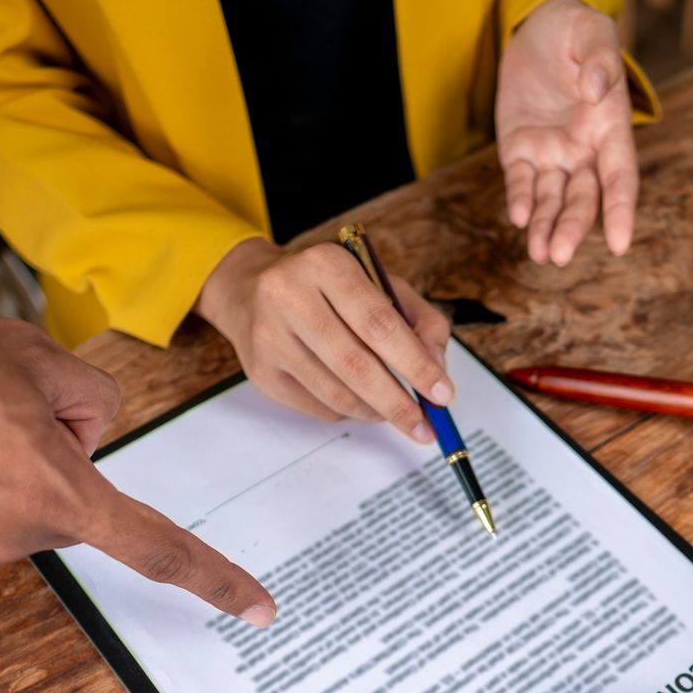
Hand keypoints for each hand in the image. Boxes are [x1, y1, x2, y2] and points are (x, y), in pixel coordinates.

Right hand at [0, 283, 276, 625]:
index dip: (214, 577)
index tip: (259, 609)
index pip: (156, 546)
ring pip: (15, 501)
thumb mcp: (25, 349)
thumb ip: (85, 399)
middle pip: (68, 495)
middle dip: (49, 451)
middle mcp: (10, 539)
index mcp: (54, 494)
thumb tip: (83, 432)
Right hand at [196, 237, 452, 439]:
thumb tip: (437, 367)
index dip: (415, 364)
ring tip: (393, 412)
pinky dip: (347, 413)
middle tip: (425, 427)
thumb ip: (419, 319)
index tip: (442, 394)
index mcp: (327, 265)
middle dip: (397, 402)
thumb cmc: (327, 289)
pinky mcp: (260, 371)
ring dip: (374, 411)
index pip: (378, 323)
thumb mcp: (379, 284)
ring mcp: (269, 336)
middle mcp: (290, 296)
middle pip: (355, 364)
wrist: (249, 289)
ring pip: (335, 393)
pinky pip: (316, 406)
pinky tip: (358, 402)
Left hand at [497, 0, 637, 264]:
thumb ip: (601, 59)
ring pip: (552, 200)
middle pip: (583, 199)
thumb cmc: (574, 31)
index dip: (621, 211)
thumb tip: (595, 91)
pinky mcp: (520, 151)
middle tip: (559, 255)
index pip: (620, 178)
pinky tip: (518, 218)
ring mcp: (552, 154)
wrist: (537, 30)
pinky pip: (521, 182)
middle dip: (573, 228)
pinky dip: (520, 200)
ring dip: (546, 227)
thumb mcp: (592, 31)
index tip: (621, 244)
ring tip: (540, 254)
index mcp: (610, 128)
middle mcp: (584, 150)